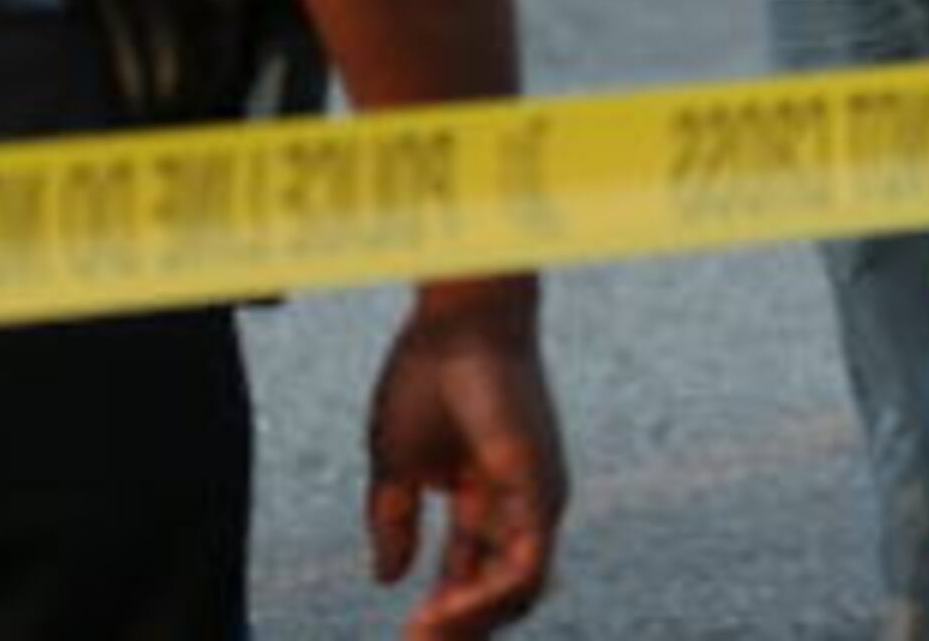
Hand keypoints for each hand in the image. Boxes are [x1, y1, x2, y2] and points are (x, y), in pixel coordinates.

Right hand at [367, 278, 565, 636]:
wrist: (455, 319)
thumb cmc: (426, 374)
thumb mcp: (394, 462)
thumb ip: (391, 521)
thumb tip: (386, 579)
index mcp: (490, 495)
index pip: (472, 572)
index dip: (440, 610)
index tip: (404, 636)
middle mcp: (523, 504)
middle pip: (499, 591)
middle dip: (457, 627)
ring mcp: (539, 499)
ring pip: (519, 592)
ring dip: (469, 622)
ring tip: (421, 635)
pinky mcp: (542, 491)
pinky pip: (525, 569)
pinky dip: (485, 599)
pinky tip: (442, 612)